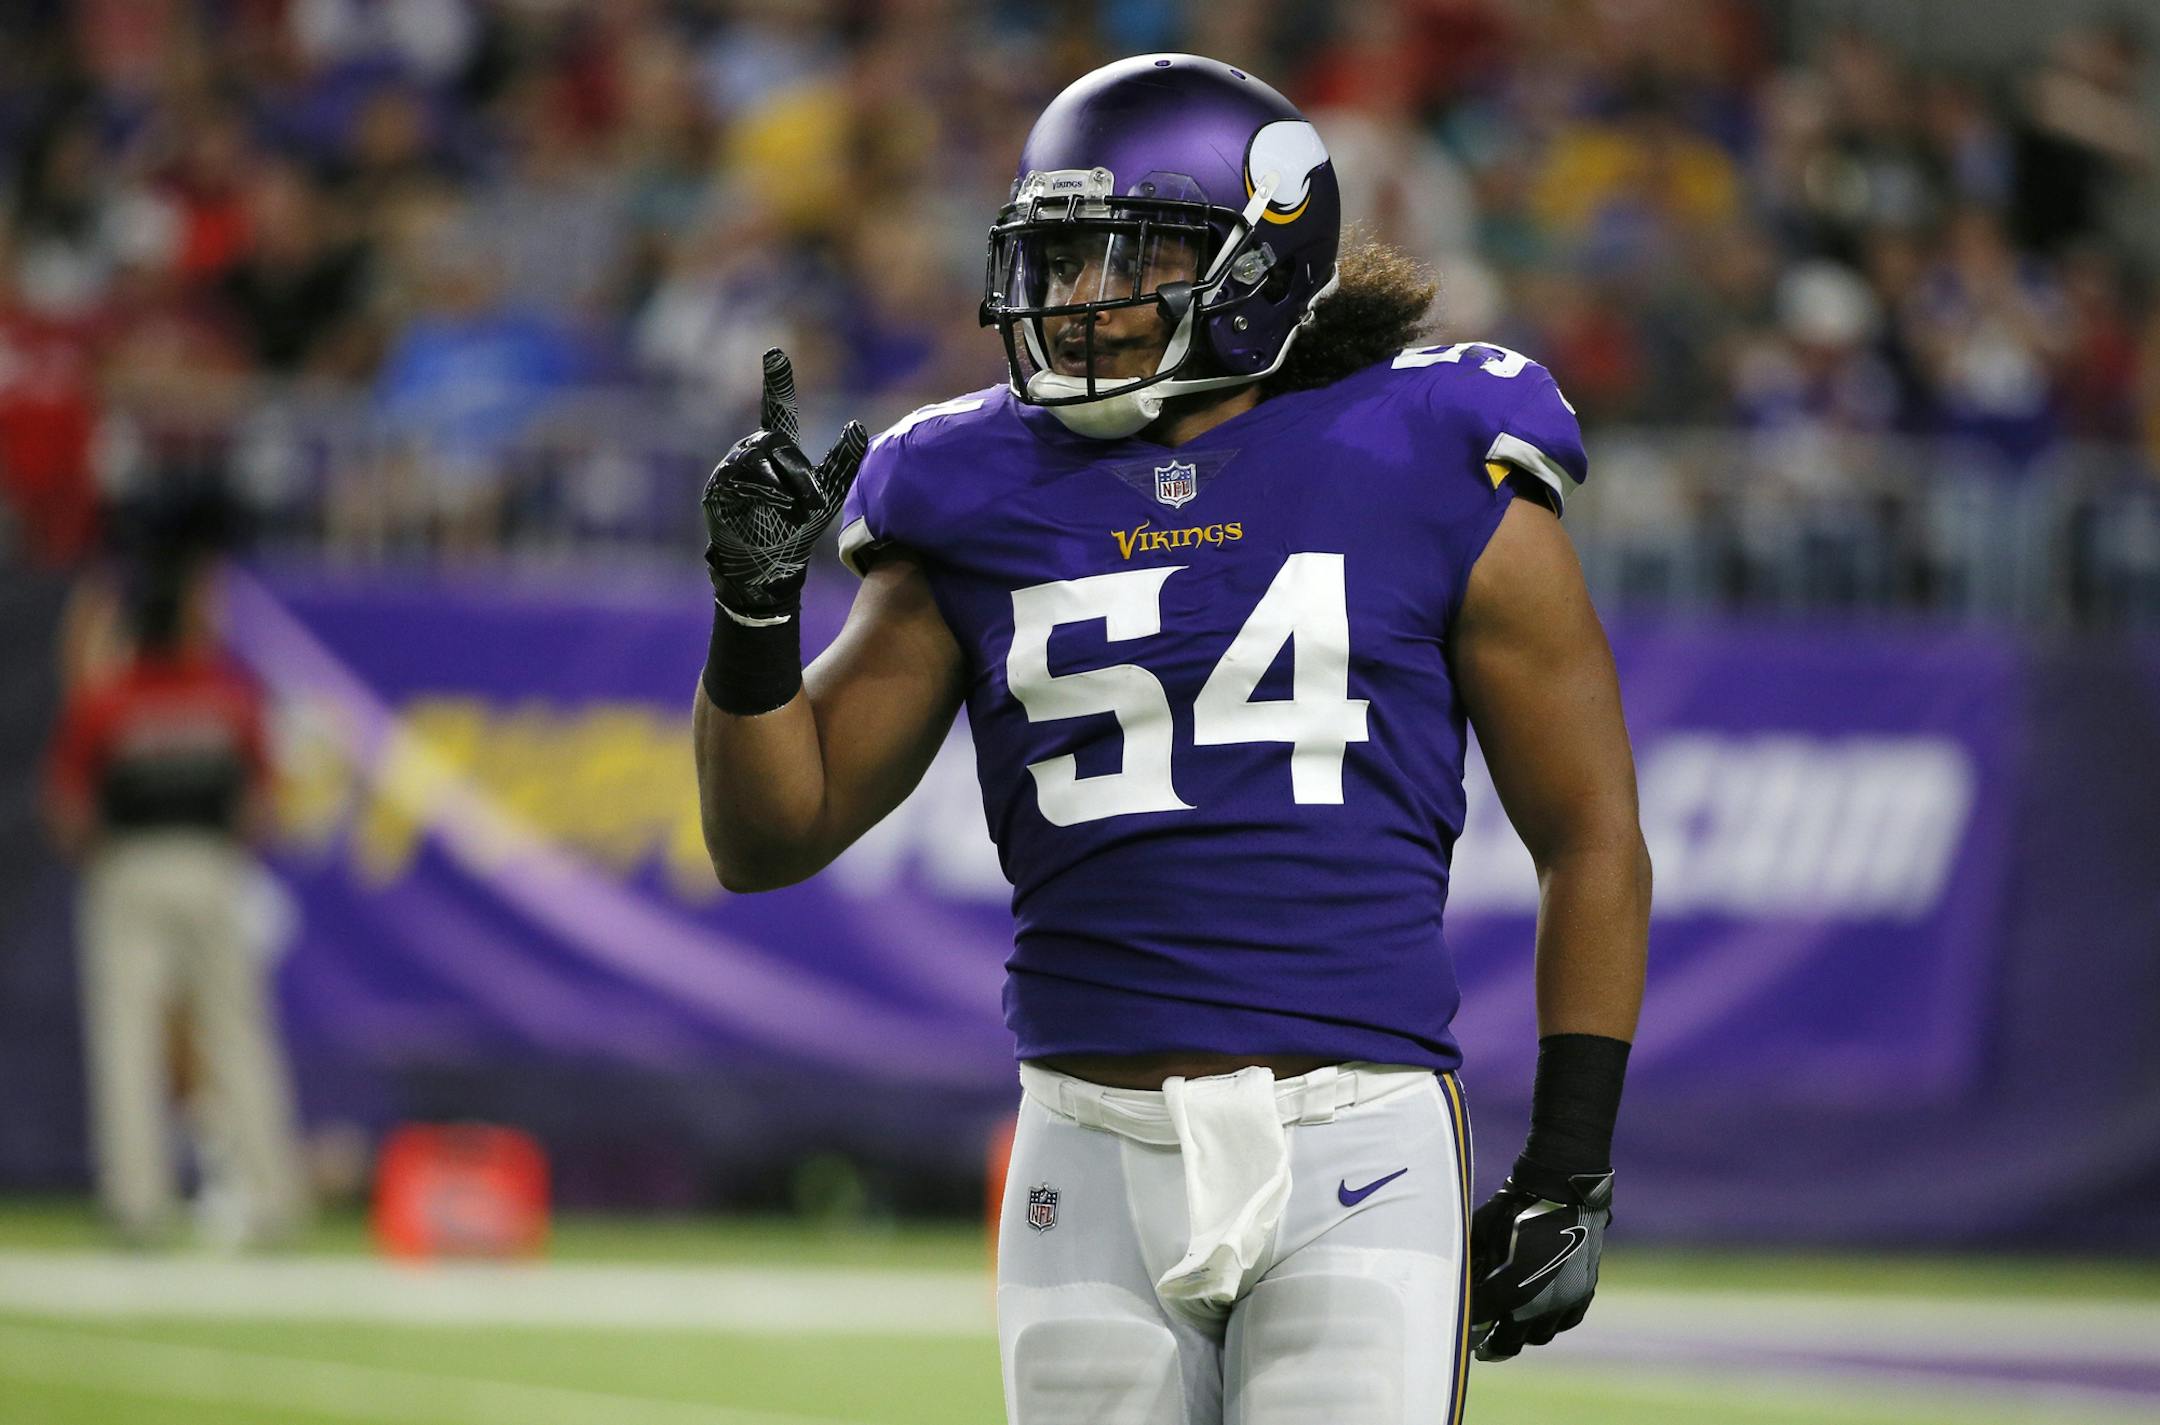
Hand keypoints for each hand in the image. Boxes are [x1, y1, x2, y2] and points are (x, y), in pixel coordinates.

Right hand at [701, 348, 866, 615]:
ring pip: (759, 457)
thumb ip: (844, 459)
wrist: (771, 567)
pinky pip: (742, 480)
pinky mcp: (716, 491)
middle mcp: (751, 453)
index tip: (775, 353)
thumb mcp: (829, 493)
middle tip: (809, 500)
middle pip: (775, 438)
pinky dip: (765, 496)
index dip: (777, 382)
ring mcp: (730, 470)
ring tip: (790, 510)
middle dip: (798, 470)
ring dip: (783, 486)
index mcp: (778, 451)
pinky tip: (770, 512)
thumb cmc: (798, 528)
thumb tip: (857, 424)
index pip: (778, 409)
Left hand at [1468, 1157, 1612, 1361]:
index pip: (1482, 1322)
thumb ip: (1472, 1262)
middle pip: (1511, 1340)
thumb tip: (1458, 1281)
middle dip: (1495, 1344)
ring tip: (1511, 1329)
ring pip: (1540, 1334)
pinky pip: (1566, 1320)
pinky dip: (1551, 1323)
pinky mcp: (1583, 1290)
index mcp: (1508, 1289)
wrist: (1562, 1191)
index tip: (1463, 1336)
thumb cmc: (1514, 1207)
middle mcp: (1538, 1302)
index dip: (1469, 1331)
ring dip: (1523, 1335)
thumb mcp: (1482, 1232)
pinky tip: (1541, 1316)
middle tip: (1484, 1345)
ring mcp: (1564, 1299)